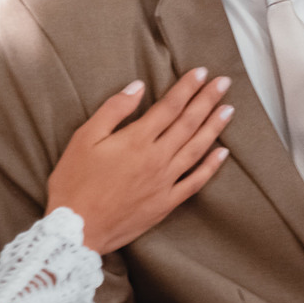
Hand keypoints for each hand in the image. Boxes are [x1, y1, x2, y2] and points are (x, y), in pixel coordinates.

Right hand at [45, 68, 233, 254]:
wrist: (76, 230)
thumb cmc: (75, 182)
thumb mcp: (84, 138)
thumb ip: (113, 110)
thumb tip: (137, 86)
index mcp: (137, 140)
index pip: (170, 106)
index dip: (187, 87)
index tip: (202, 72)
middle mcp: (156, 158)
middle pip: (189, 123)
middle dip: (208, 100)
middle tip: (224, 83)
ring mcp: (164, 182)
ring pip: (196, 149)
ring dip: (214, 127)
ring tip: (229, 110)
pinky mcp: (165, 203)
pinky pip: (195, 183)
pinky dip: (210, 167)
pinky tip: (222, 154)